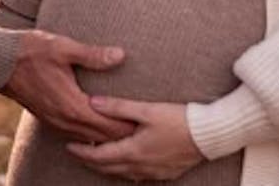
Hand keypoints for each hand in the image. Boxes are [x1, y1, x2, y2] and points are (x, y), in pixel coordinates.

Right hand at [2, 30, 133, 142]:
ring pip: (88, 140)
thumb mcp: (64, 48)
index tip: (147, 125)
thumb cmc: (30, 50)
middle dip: (123, 136)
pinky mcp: (48, 119)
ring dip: (107, 139)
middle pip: (101, 138)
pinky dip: (91, 137)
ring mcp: (55, 122)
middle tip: (145, 132)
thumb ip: (93, 55)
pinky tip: (99, 131)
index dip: (129, 126)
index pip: (109, 125)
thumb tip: (121, 55)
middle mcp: (65, 120)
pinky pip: (75, 136)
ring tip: (127, 135)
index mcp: (73, 106)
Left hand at [67, 97, 202, 180]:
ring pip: (121, 174)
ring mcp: (153, 172)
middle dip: (90, 160)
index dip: (81, 152)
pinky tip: (125, 163)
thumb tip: (92, 102)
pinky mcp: (165, 173)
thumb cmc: (179, 120)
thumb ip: (118, 107)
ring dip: (107, 166)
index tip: (69, 145)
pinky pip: (137, 176)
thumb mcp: (147, 110)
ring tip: (97, 156)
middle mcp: (140, 167)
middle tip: (77, 151)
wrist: (209, 135)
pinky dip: (125, 170)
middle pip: (107, 168)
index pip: (98, 156)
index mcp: (133, 151)